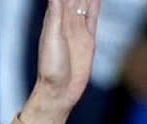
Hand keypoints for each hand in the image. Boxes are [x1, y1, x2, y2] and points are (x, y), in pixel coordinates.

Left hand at [21, 0, 100, 123]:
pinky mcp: (88, 36)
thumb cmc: (51, 70)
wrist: (60, 91)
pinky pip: (93, 14)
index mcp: (53, 19)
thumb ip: (56, 17)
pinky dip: (95, 1)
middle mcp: (65, 21)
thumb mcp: (52, 40)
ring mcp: (77, 28)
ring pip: (84, 0)